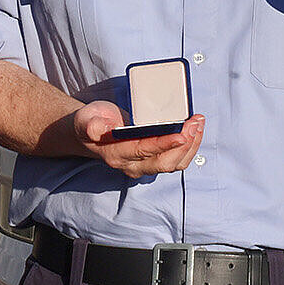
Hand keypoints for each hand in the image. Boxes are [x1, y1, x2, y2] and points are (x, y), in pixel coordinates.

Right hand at [72, 101, 205, 178]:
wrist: (91, 133)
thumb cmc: (91, 122)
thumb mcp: (85, 119)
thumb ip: (91, 124)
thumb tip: (96, 128)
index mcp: (116, 154)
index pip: (144, 152)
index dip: (164, 144)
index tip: (181, 134)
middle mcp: (131, 165)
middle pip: (164, 162)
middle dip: (184, 144)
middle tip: (194, 122)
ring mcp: (144, 166)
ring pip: (173, 164)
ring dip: (190, 145)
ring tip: (198, 123)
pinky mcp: (153, 161)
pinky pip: (176, 160)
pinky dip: (189, 146)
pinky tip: (194, 130)